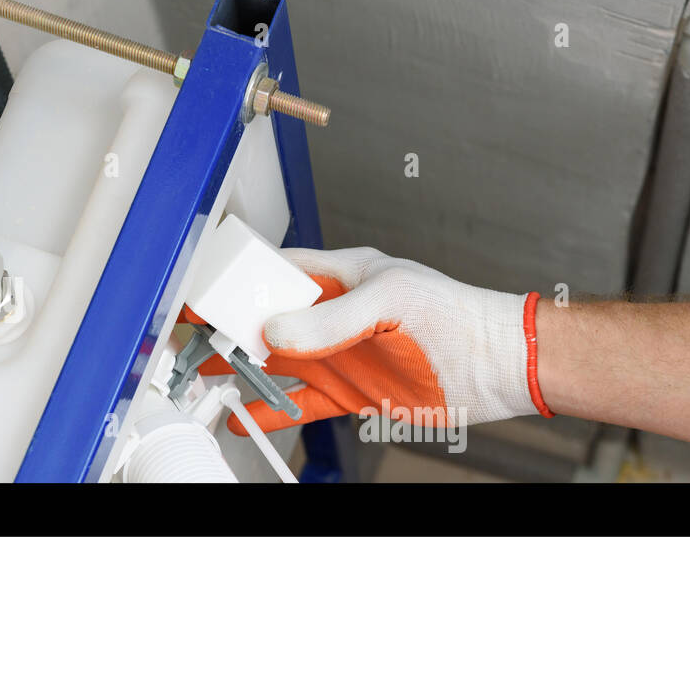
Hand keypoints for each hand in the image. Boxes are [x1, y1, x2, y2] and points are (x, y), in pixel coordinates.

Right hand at [197, 247, 552, 435]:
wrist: (498, 365)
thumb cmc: (459, 315)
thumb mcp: (391, 301)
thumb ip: (332, 319)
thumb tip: (277, 331)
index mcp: (343, 275)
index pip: (276, 272)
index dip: (238, 281)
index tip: (204, 294)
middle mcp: (336, 315)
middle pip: (266, 318)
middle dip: (228, 327)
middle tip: (190, 339)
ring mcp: (341, 355)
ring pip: (276, 362)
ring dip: (241, 370)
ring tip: (201, 376)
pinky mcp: (351, 393)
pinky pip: (300, 403)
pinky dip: (270, 411)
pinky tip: (244, 416)